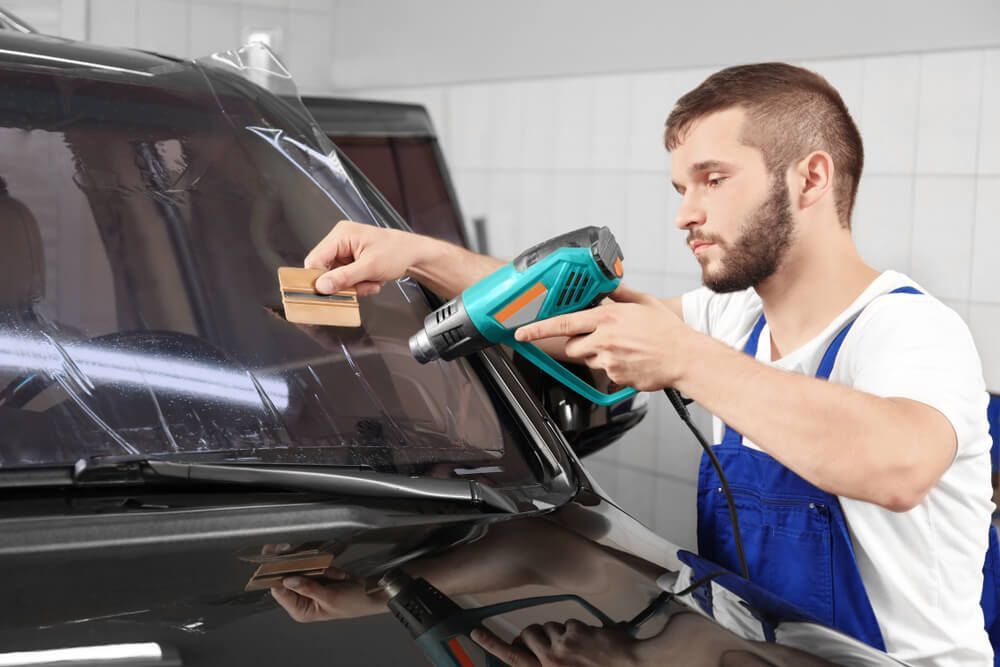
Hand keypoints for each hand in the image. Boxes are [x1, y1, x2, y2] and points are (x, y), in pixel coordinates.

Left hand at [271, 568, 386, 622]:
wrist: (373, 595)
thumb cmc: (354, 603)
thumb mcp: (330, 597)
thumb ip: (308, 588)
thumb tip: (287, 580)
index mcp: (300, 610)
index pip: (280, 591)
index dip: (276, 575)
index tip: (276, 559)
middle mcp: (301, 599)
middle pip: (287, 577)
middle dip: (296, 565)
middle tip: (295, 552)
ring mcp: (309, 586)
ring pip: (299, 568)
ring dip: (314, 565)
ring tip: (334, 575)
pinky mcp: (318, 576)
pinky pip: (313, 564)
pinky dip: (322, 564)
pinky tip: (337, 573)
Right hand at [303, 220, 431, 296]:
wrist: (413, 253)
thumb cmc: (397, 252)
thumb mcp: (370, 267)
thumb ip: (344, 277)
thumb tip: (322, 286)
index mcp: (341, 235)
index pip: (315, 259)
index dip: (318, 278)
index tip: (328, 292)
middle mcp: (340, 240)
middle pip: (325, 270)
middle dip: (343, 283)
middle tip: (360, 286)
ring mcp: (345, 251)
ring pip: (336, 277)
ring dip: (353, 285)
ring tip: (371, 282)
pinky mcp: (350, 260)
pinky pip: (346, 277)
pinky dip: (358, 283)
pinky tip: (372, 280)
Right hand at [471, 620, 639, 666]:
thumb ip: (549, 666)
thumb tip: (529, 650)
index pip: (512, 658)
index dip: (492, 643)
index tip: (476, 631)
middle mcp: (550, 662)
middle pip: (528, 634)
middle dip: (535, 632)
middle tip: (549, 640)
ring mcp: (564, 646)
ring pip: (549, 626)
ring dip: (559, 631)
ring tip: (577, 645)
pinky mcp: (578, 632)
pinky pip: (569, 623)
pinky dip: (579, 630)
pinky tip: (592, 642)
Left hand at [513, 283, 690, 390]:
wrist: (685, 358)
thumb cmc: (667, 331)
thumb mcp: (643, 301)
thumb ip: (619, 292)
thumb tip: (607, 282)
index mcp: (607, 317)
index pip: (563, 323)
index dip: (538, 329)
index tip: (522, 332)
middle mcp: (604, 339)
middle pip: (571, 346)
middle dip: (576, 343)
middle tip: (596, 337)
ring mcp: (608, 360)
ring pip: (587, 359)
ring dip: (595, 354)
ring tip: (621, 348)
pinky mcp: (615, 377)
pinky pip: (603, 372)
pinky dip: (611, 366)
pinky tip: (629, 358)